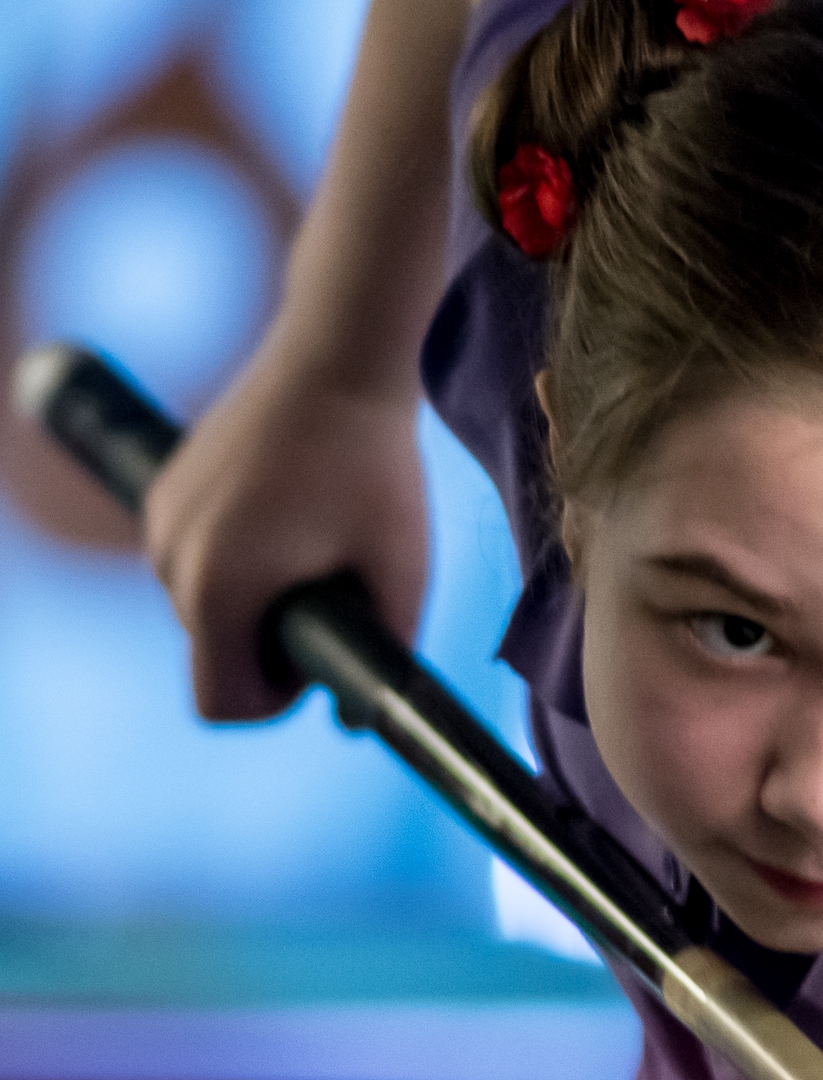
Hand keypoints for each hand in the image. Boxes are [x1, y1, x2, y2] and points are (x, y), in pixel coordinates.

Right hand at [144, 331, 430, 720]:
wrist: (338, 357)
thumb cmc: (376, 467)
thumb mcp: (404, 574)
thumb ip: (385, 657)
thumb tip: (351, 721)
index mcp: (219, 587)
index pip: (220, 702)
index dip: (275, 703)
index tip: (321, 662)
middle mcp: (170, 557)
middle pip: (214, 656)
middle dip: (271, 648)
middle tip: (336, 589)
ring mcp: (161, 521)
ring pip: (205, 610)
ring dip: (257, 604)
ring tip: (317, 548)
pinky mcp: (167, 491)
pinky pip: (198, 563)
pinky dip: (240, 564)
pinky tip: (291, 521)